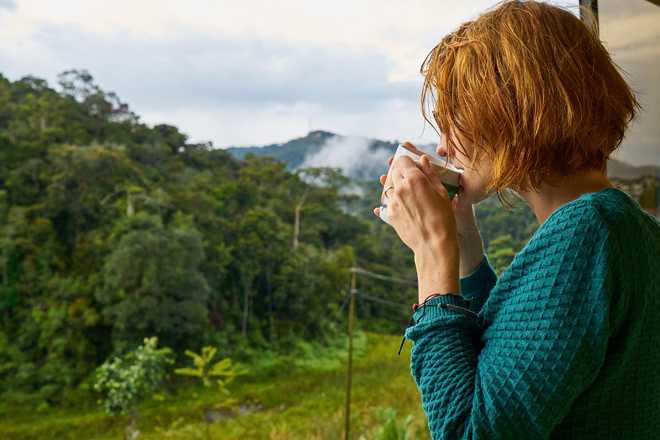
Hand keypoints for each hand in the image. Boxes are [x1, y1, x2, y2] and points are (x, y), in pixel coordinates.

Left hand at [373, 141, 459, 299]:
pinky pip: (386, 203)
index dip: (407, 160)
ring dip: (395, 185)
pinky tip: (400, 203)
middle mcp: (399, 188)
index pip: (402, 160)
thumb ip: (430, 174)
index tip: (412, 164)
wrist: (434, 245)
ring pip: (388, 186)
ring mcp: (392, 202)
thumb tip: (423, 159)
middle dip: (400, 172)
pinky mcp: (389, 215)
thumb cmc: (444, 218)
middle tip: (409, 176)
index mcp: (414, 179)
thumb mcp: (442, 193)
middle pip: (393, 171)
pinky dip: (392, 200)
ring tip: (406, 190)